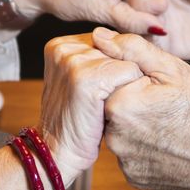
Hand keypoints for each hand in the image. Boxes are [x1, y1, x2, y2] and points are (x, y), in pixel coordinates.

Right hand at [39, 33, 143, 177]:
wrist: (58, 152)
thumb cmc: (78, 119)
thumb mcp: (84, 80)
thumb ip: (99, 57)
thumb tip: (130, 37)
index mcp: (59, 44)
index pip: (110, 40)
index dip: (114, 67)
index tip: (98, 90)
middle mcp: (63, 48)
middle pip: (119, 48)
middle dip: (120, 75)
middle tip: (101, 100)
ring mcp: (73, 61)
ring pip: (127, 59)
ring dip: (125, 84)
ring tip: (104, 104)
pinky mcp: (87, 78)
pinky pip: (131, 72)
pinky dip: (130, 92)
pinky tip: (111, 107)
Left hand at [92, 27, 189, 189]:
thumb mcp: (175, 70)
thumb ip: (132, 49)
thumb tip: (100, 36)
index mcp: (120, 105)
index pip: (110, 79)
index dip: (135, 76)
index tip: (159, 85)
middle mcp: (115, 137)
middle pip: (112, 106)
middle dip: (134, 100)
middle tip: (166, 104)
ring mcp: (124, 162)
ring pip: (121, 130)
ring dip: (137, 123)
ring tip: (169, 123)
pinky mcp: (134, 177)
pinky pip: (131, 154)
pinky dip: (145, 146)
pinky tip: (168, 141)